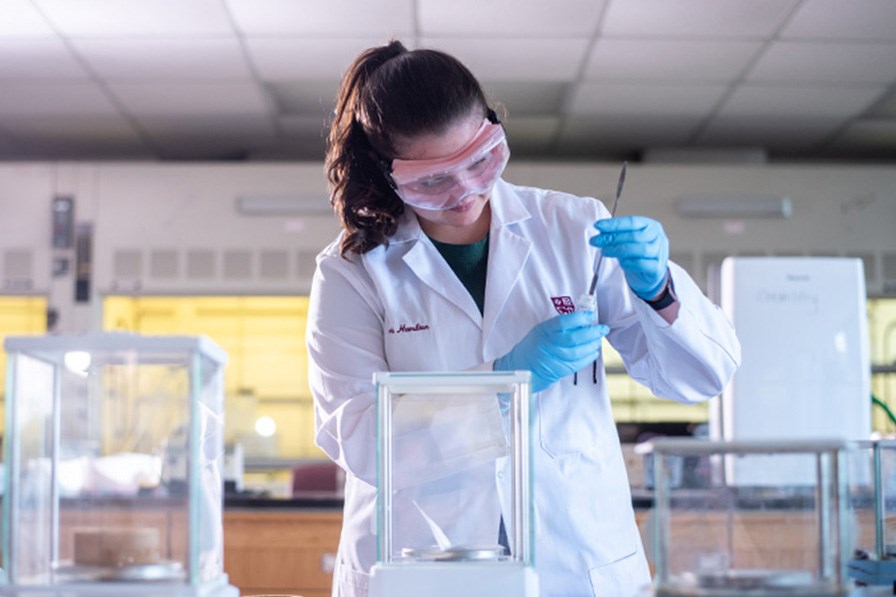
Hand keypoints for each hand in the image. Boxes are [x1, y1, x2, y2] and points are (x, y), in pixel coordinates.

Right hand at [494, 311, 608, 392]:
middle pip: (574, 338)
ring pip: (578, 352)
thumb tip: (582, 320)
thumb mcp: (542, 330)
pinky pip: (579, 363)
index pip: (563, 322)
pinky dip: (589, 357)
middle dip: (592, 332)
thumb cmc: (534, 345)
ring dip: (592, 345)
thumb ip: (559, 325)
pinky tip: (593, 351)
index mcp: (544, 330)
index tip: (590, 315)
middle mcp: (549, 344)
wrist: (523, 366)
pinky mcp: (561, 370)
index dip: (579, 318)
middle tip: (603, 328)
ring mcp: (555, 358)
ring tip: (598, 340)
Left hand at [591, 215, 668, 299]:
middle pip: (635, 236)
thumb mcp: (626, 240)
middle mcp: (658, 237)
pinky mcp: (658, 268)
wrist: (647, 274)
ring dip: (618, 250)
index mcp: (650, 225)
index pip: (632, 222)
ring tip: (605, 251)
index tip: (598, 225)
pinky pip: (641, 264)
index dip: (614, 224)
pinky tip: (621, 262)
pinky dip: (628, 263)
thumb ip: (616, 234)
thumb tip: (600, 231)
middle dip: (612, 238)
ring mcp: (660, 252)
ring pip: (640, 249)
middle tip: (596, 241)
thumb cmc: (636, 254)